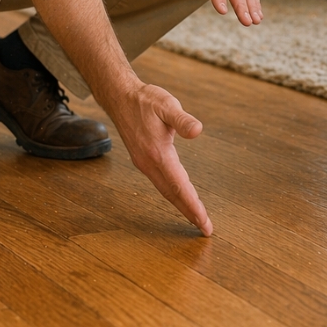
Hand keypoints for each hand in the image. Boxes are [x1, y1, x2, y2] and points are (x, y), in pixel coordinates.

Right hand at [109, 80, 212, 235]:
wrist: (121, 98)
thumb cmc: (146, 100)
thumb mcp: (167, 105)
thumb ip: (182, 120)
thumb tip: (197, 130)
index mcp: (158, 154)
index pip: (180, 186)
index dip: (193, 206)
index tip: (204, 223)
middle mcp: (150, 164)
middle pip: (173, 194)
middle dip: (189, 212)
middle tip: (205, 229)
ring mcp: (145, 163)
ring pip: (166, 191)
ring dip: (181, 205)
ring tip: (196, 218)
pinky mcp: (143, 160)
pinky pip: (161, 183)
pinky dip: (173, 194)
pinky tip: (180, 196)